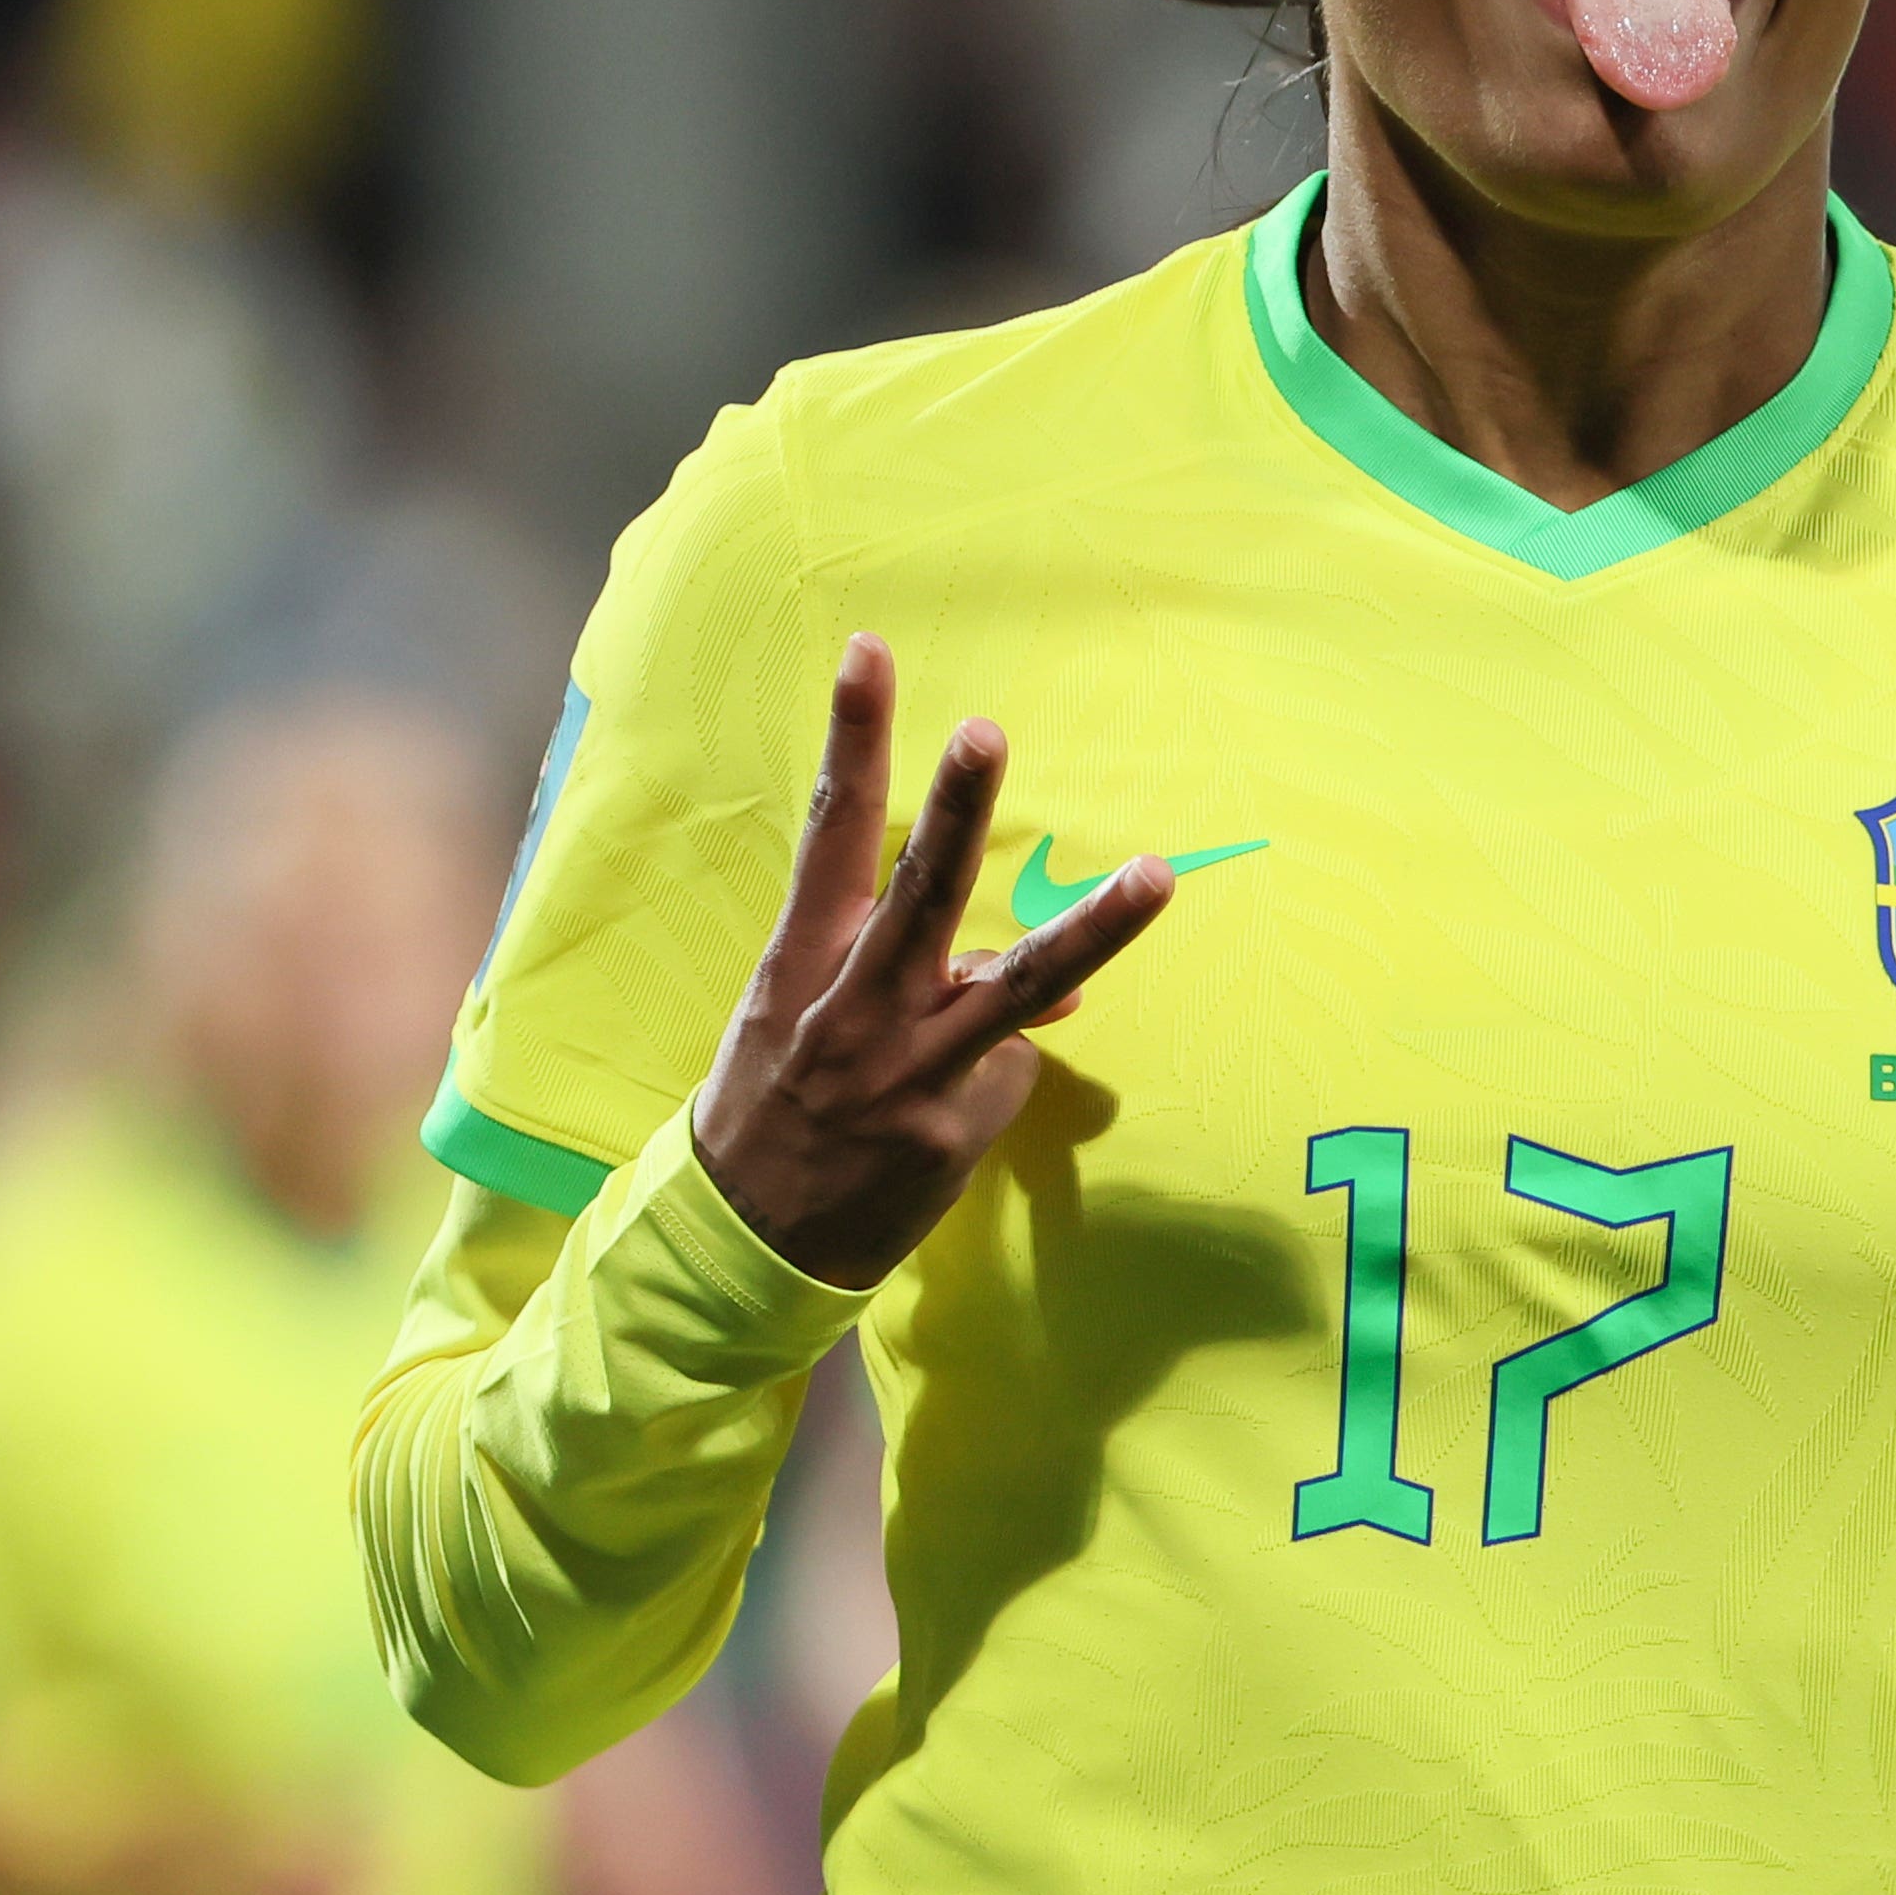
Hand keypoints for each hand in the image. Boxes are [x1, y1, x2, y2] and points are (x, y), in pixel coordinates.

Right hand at [690, 633, 1174, 1284]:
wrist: (739, 1241)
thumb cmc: (777, 1106)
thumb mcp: (805, 1022)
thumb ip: (904, 975)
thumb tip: (1024, 978)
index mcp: (800, 962)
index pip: (830, 832)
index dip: (852, 741)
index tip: (871, 653)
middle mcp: (851, 1008)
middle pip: (920, 894)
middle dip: (957, 811)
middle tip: (984, 733)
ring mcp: (904, 1073)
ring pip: (1015, 988)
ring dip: (1092, 930)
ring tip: (1156, 875)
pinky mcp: (948, 1134)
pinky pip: (1009, 1075)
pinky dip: (999, 1076)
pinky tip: (952, 1115)